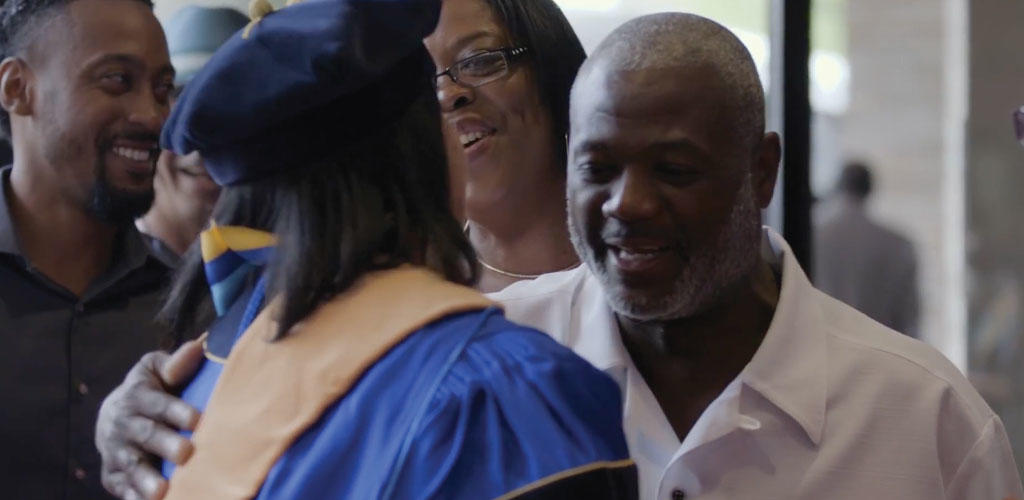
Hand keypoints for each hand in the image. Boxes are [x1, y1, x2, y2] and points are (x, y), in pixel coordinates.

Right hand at [96, 339, 203, 499]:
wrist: (115, 412)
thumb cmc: (150, 389)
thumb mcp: (157, 370)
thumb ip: (176, 364)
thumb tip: (198, 347)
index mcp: (136, 395)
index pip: (157, 403)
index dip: (176, 411)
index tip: (197, 419)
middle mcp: (122, 423)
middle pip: (144, 435)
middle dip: (164, 444)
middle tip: (186, 453)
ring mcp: (115, 449)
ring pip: (130, 463)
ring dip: (144, 478)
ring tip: (162, 491)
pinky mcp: (111, 472)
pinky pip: (119, 485)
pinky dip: (130, 495)